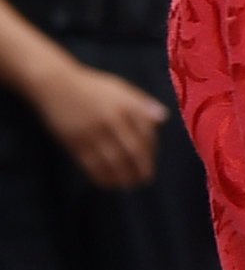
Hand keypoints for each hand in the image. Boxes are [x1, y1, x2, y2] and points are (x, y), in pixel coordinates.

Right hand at [28, 59, 166, 189]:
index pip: (147, 132)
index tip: (151, 160)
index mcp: (126, 105)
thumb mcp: (120, 88)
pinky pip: (91, 164)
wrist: (55, 84)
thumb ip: (142, 103)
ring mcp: (93, 131)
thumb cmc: (91, 87)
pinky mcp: (75, 141)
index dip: (152, 150)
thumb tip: (164, 118)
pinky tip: (108, 182)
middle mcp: (112, 119)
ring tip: (129, 184)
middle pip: (133, 149)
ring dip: (124, 176)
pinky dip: (102, 176)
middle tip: (145, 179)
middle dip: (142, 168)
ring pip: (114, 160)